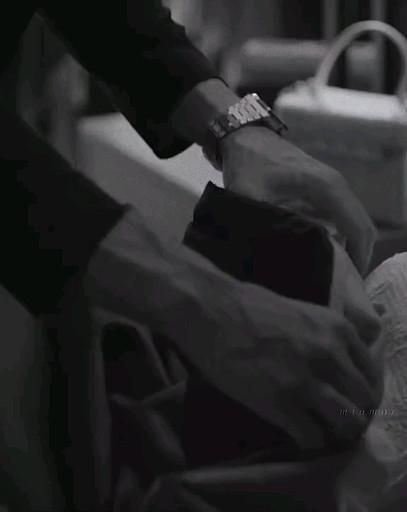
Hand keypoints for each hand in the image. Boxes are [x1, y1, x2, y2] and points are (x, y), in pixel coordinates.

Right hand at [87, 207, 381, 450]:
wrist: (211, 311)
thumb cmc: (249, 305)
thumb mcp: (304, 310)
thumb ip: (328, 335)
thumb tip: (340, 358)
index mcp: (337, 330)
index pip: (370, 373)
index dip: (358, 388)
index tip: (345, 394)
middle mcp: (330, 357)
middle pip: (361, 401)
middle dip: (351, 410)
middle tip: (332, 413)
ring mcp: (307, 383)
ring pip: (344, 423)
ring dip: (333, 429)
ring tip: (318, 426)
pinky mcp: (281, 405)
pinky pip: (311, 438)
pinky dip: (307, 440)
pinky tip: (295, 431)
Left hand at [220, 126, 376, 275]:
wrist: (245, 138)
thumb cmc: (248, 164)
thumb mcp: (249, 197)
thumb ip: (264, 225)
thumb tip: (277, 258)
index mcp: (326, 188)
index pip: (358, 228)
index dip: (358, 259)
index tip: (347, 287)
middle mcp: (337, 187)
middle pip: (362, 229)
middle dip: (357, 260)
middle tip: (338, 289)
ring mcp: (332, 188)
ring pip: (353, 225)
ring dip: (349, 250)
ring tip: (330, 277)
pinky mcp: (324, 191)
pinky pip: (341, 219)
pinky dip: (339, 239)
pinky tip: (321, 257)